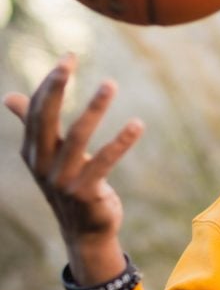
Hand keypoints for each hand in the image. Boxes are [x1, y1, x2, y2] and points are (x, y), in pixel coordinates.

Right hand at [3, 53, 143, 284]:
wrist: (85, 233)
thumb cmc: (70, 187)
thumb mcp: (49, 157)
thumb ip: (32, 126)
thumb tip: (9, 97)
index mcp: (32, 152)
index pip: (37, 110)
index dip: (50, 82)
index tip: (68, 57)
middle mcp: (42, 165)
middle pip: (46, 118)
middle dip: (56, 87)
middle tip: (70, 60)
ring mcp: (62, 181)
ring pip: (78, 137)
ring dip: (94, 108)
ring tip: (110, 84)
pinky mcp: (85, 193)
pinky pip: (105, 161)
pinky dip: (121, 141)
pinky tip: (137, 124)